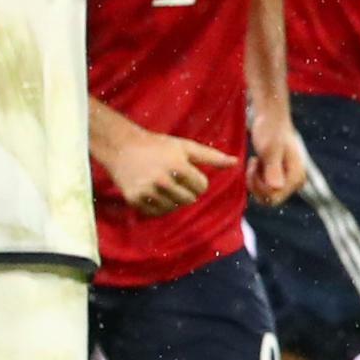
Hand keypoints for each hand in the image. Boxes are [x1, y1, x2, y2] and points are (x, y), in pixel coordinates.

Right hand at [100, 119, 238, 215]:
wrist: (122, 148)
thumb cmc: (159, 146)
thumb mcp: (186, 147)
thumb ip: (212, 156)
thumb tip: (236, 162)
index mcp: (177, 165)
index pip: (202, 187)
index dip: (198, 180)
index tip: (187, 171)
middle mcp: (161, 180)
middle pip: (190, 199)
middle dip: (187, 191)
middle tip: (175, 178)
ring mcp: (147, 191)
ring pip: (174, 208)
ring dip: (174, 199)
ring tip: (164, 184)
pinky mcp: (135, 200)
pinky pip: (157, 213)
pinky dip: (160, 206)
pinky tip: (154, 192)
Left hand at [247, 114, 307, 207]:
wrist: (271, 117)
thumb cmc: (271, 129)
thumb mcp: (270, 148)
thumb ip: (273, 168)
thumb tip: (276, 188)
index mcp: (296, 176)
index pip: (274, 197)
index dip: (259, 186)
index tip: (254, 164)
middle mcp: (294, 181)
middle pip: (270, 199)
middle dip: (256, 185)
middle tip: (252, 163)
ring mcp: (287, 180)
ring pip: (266, 195)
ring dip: (255, 181)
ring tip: (255, 161)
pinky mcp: (280, 177)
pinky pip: (264, 188)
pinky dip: (256, 178)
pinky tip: (256, 162)